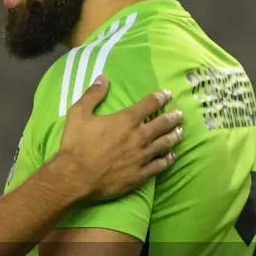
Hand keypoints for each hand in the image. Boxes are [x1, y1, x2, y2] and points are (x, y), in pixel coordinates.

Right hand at [56, 76, 182, 200]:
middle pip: (163, 124)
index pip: (150, 104)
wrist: (76, 177)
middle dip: (173, 117)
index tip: (168, 95)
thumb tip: (103, 78)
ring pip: (166, 144)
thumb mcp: (78, 114)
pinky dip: (168, 159)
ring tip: (179, 132)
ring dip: (174, 136)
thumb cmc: (76, 145)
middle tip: (179, 114)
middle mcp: (139, 137)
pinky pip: (160, 165)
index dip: (161, 97)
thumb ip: (93, 95)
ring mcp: (142, 156)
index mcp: (126, 120)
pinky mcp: (141, 174)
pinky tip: (172, 156)